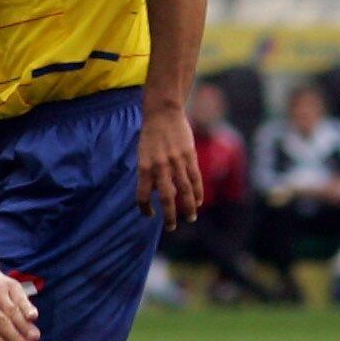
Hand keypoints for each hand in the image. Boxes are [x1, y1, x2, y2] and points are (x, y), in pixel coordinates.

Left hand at [137, 103, 201, 228]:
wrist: (163, 113)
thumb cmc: (151, 136)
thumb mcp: (143, 155)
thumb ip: (149, 174)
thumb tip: (155, 193)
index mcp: (144, 167)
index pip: (142, 195)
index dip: (144, 208)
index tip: (148, 214)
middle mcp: (160, 167)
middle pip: (166, 197)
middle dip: (169, 215)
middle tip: (172, 227)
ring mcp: (176, 162)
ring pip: (184, 190)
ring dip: (188, 207)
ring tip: (190, 218)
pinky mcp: (189, 156)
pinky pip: (195, 178)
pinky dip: (197, 192)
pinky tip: (198, 202)